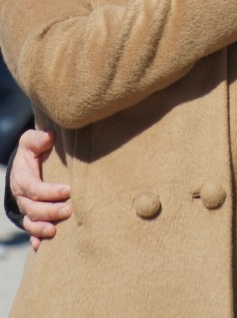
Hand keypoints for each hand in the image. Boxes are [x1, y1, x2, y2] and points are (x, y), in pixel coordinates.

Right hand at [10, 129, 70, 250]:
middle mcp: (22, 197)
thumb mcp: (31, 140)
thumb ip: (38, 139)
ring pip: (30, 222)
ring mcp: (26, 208)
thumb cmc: (33, 149)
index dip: (49, 191)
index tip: (68, 190)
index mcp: (22, 179)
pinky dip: (35, 238)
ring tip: (55, 231)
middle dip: (50, 211)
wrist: (27, 162)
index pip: (34, 188)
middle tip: (68, 211)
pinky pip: (30, 230)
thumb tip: (49, 137)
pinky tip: (41, 246)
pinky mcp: (32, 215)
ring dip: (41, 228)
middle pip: (32, 209)